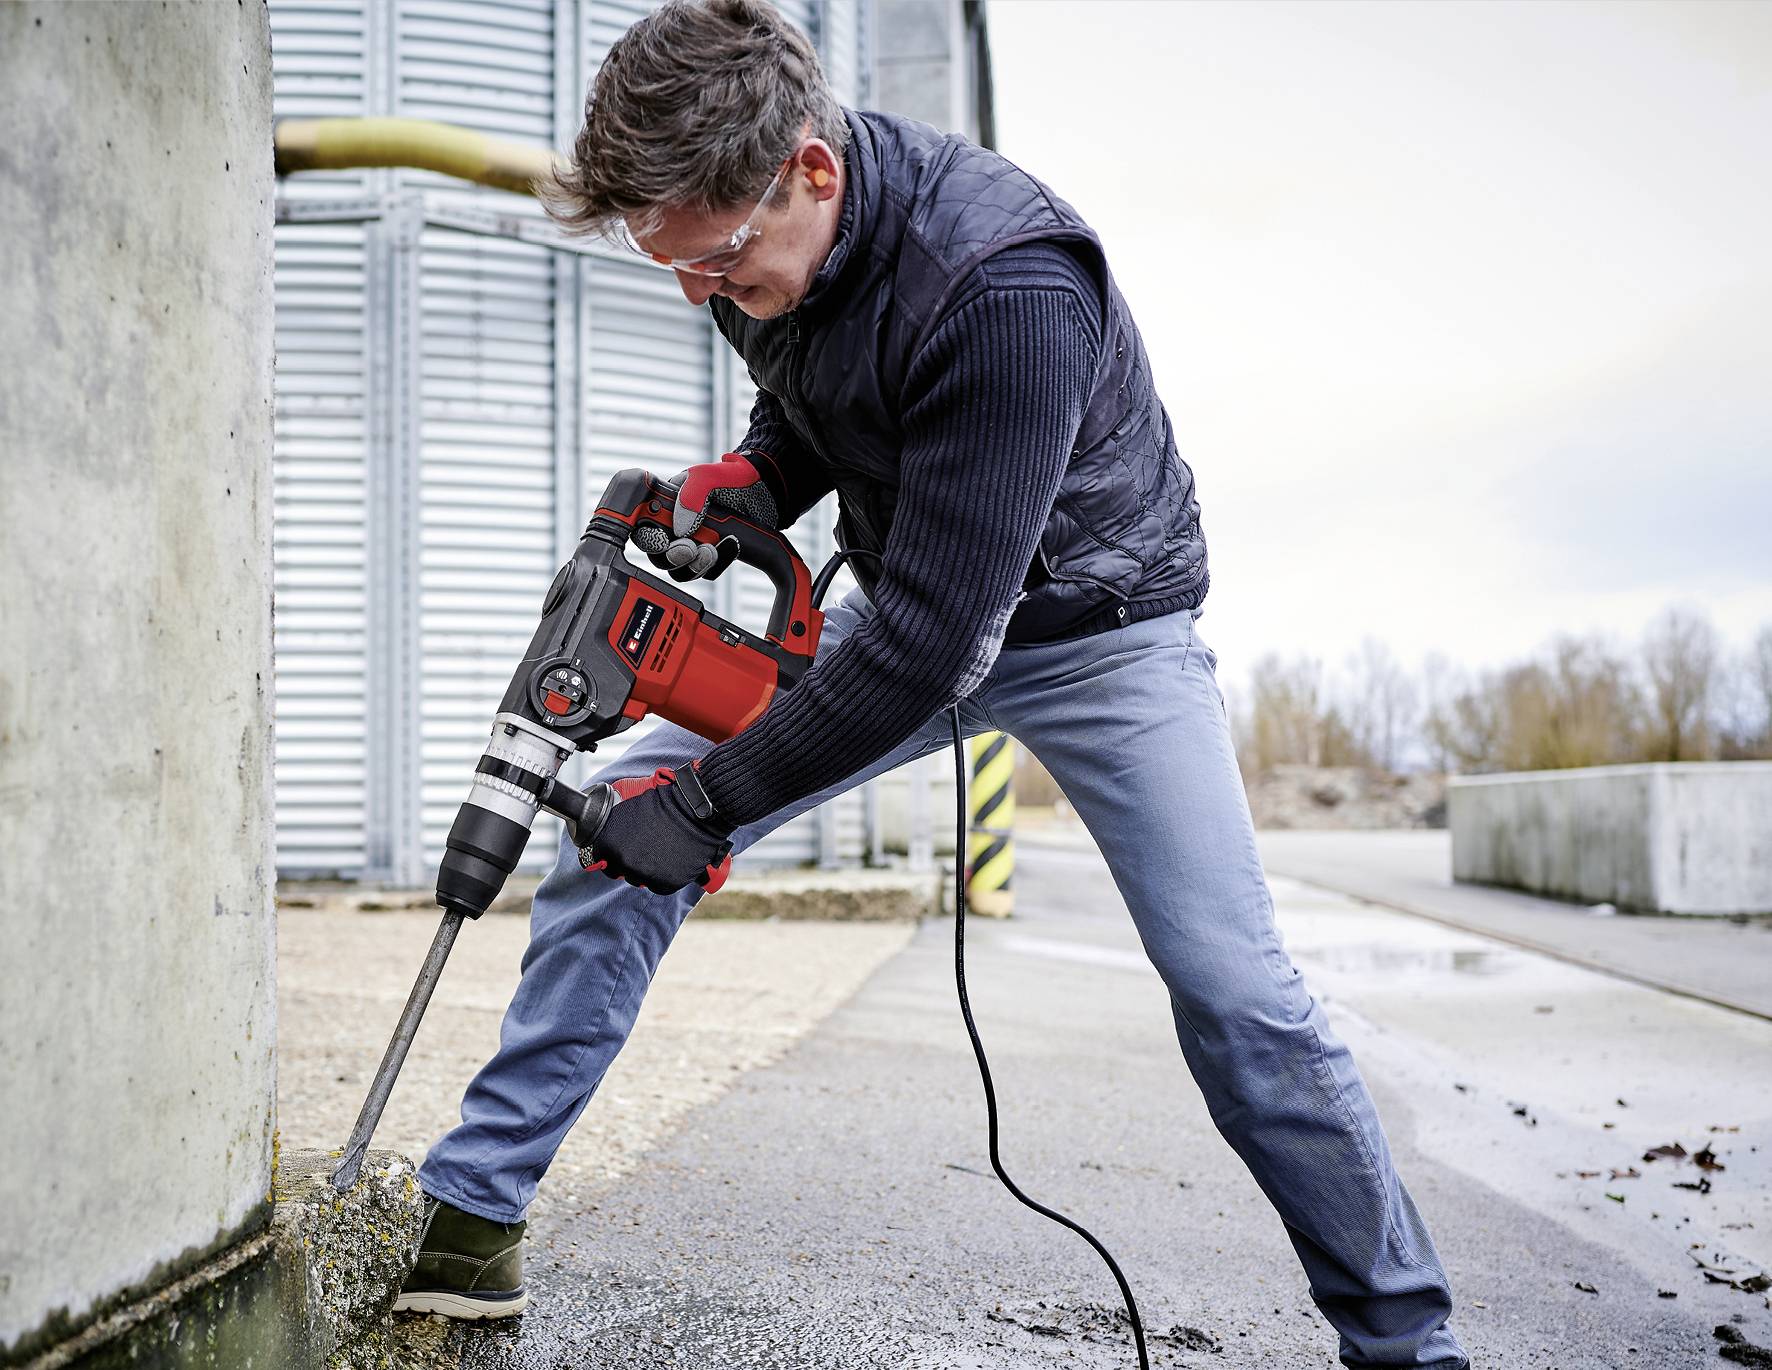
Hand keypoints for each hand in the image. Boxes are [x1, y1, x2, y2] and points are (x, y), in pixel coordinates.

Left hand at [579, 767, 733, 895]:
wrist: (694, 810)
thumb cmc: (662, 802)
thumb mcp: (625, 804)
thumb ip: (610, 822)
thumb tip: (601, 829)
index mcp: (608, 844)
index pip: (598, 859)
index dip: (608, 853)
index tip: (618, 848)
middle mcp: (623, 862)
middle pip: (618, 871)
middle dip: (627, 861)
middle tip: (643, 848)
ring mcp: (645, 875)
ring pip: (639, 879)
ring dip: (645, 870)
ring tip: (659, 852)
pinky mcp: (666, 884)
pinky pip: (658, 886)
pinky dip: (663, 876)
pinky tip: (670, 860)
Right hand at [632, 452, 779, 581]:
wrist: (764, 489)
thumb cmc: (731, 476)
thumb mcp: (708, 476)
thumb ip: (691, 495)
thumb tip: (680, 529)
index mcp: (664, 504)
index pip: (641, 526)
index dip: (646, 536)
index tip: (661, 539)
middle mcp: (674, 526)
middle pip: (658, 555)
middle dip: (671, 555)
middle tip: (688, 549)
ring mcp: (693, 543)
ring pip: (679, 568)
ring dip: (692, 565)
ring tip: (710, 551)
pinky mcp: (711, 555)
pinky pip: (706, 570)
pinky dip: (718, 563)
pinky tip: (731, 545)